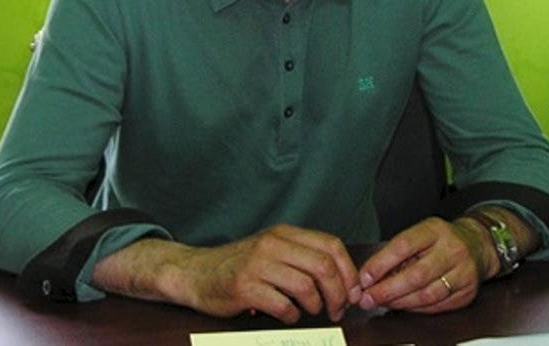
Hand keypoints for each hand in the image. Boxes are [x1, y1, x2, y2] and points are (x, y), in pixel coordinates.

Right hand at [174, 224, 361, 323]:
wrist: (196, 272)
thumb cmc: (240, 266)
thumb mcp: (273, 250)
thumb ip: (304, 258)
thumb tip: (345, 282)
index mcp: (285, 233)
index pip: (331, 246)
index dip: (349, 272)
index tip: (352, 292)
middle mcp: (272, 244)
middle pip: (323, 267)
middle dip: (338, 294)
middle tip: (337, 310)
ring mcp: (258, 265)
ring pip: (306, 286)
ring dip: (315, 306)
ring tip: (310, 311)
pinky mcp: (245, 287)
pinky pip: (283, 305)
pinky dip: (292, 315)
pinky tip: (287, 314)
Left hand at [355, 216, 491, 313]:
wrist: (477, 245)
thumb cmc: (441, 240)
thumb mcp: (420, 234)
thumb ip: (397, 253)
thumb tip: (371, 276)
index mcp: (434, 230)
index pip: (403, 246)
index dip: (380, 264)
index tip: (364, 278)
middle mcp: (452, 249)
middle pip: (416, 275)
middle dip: (387, 290)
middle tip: (368, 298)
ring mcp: (463, 271)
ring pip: (427, 294)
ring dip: (400, 302)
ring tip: (383, 303)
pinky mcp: (467, 291)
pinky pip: (437, 305)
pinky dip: (416, 308)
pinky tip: (404, 305)